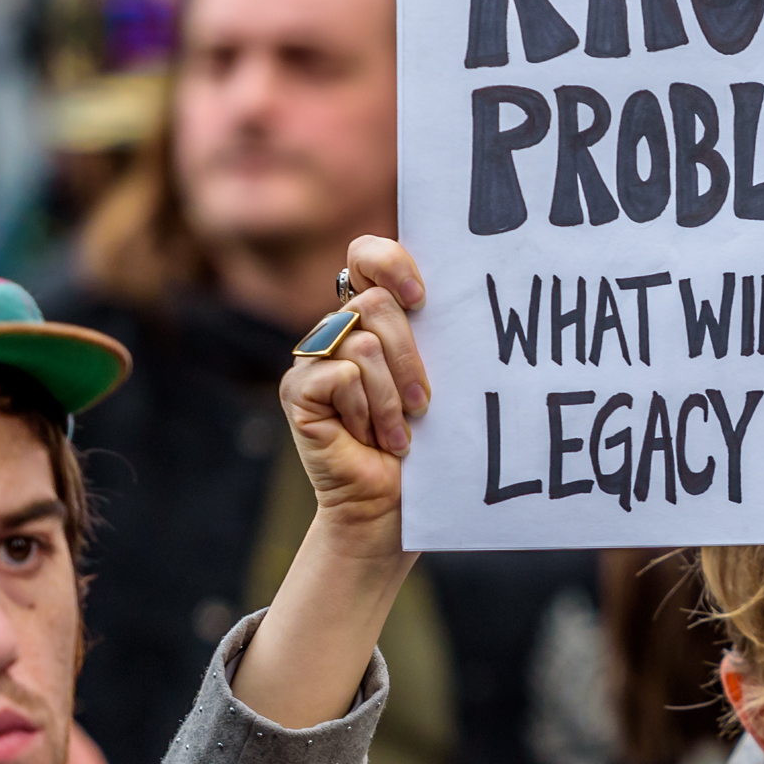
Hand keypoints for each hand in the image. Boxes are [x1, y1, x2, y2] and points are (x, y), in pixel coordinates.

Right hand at [280, 235, 431, 561]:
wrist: (391, 508)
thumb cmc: (426, 446)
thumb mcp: (437, 382)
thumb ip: (434, 336)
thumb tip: (467, 291)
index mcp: (372, 318)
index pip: (367, 256)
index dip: (391, 261)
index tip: (422, 297)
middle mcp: (337, 330)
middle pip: (375, 303)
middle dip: (410, 358)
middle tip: (422, 406)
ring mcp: (311, 359)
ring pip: (362, 343)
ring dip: (392, 398)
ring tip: (399, 434)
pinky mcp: (296, 390)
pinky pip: (341, 375)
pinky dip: (366, 411)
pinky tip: (368, 438)